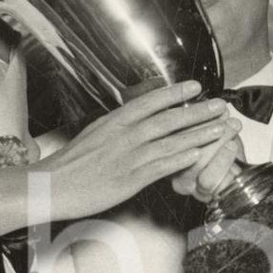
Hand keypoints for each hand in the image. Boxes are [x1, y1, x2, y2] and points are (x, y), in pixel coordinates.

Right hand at [33, 81, 240, 220]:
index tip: (195, 86)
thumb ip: (116, 127)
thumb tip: (133, 119)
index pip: (150, 102)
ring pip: (170, 142)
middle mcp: (124, 135)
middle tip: (221, 105)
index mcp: (115, 121)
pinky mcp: (130, 179)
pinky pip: (161, 167)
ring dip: (198, 134)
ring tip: (220, 128)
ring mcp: (128, 157)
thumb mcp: (94, 135)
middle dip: (197, 112)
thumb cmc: (71, 164)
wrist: (52, 185)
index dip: (175, 93)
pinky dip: (181, 159)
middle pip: (168, 119)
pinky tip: (198, 155)